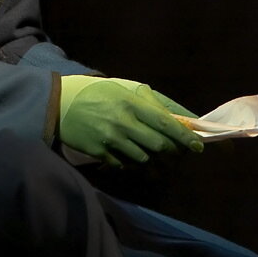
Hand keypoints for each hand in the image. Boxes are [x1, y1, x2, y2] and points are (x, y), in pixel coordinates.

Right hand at [57, 76, 203, 165]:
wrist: (59, 103)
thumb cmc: (96, 94)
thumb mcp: (123, 90)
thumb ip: (148, 104)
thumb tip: (175, 119)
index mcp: (131, 104)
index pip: (165, 123)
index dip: (184, 137)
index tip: (198, 146)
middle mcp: (123, 123)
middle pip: (158, 145)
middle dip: (171, 151)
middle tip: (176, 152)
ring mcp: (110, 140)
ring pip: (143, 158)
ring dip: (150, 158)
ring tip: (151, 153)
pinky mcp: (99, 153)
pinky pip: (123, 165)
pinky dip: (129, 163)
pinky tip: (126, 155)